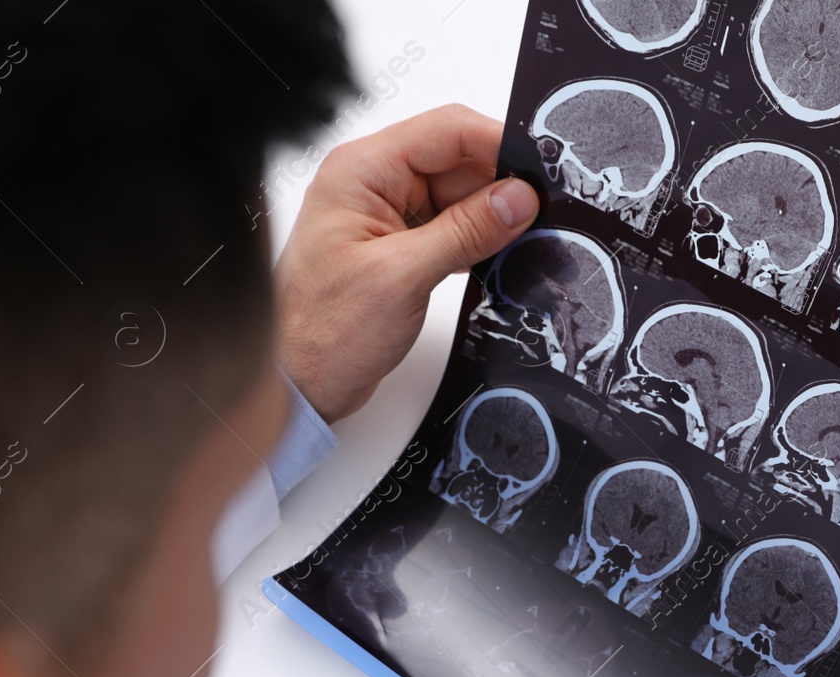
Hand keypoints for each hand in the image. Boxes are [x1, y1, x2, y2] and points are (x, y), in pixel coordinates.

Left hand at [274, 104, 538, 421]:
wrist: (297, 382)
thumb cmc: (321, 332)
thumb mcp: (402, 277)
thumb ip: (465, 231)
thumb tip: (518, 198)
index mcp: (362, 172)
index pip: (447, 131)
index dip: (499, 144)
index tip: (542, 173)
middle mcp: (374, 185)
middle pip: (460, 161)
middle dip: (503, 187)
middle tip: (542, 218)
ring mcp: (389, 216)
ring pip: (462, 197)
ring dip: (494, 219)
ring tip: (525, 242)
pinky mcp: (401, 247)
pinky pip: (454, 228)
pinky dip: (480, 241)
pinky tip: (501, 259)